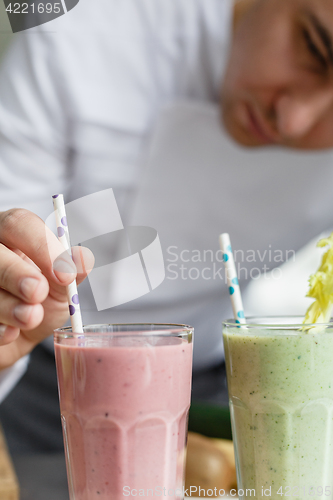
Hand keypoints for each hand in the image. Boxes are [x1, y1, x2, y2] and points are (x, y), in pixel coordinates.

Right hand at [0, 208, 93, 368]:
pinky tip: (10, 333)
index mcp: (13, 237)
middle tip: (38, 292)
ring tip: (30, 318)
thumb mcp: (60, 290)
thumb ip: (70, 274)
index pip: (20, 224)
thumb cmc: (38, 304)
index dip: (42, 246)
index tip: (64, 273)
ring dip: (9, 306)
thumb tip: (83, 259)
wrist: (19, 338)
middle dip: (17, 273)